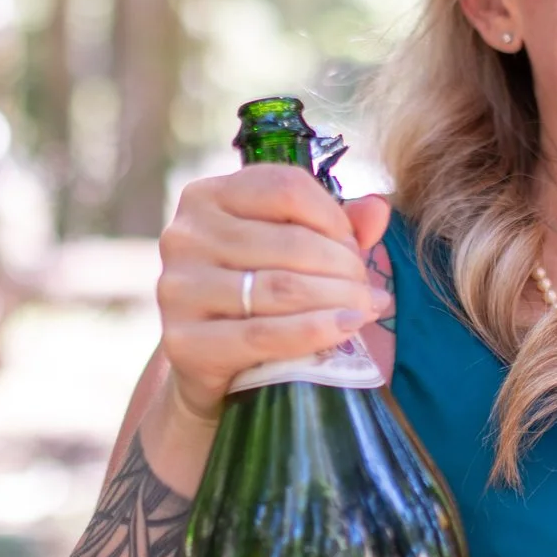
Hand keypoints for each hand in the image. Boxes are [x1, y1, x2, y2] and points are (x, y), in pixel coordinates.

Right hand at [155, 166, 392, 421]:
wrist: (212, 368)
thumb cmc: (257, 297)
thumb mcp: (293, 252)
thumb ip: (335, 226)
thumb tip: (379, 208)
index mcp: (207, 196)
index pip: (286, 187)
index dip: (334, 217)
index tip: (356, 248)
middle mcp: (184, 235)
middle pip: (290, 241)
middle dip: (345, 267)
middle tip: (369, 291)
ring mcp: (177, 288)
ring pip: (281, 287)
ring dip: (338, 299)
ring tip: (366, 310)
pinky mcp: (182, 341)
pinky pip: (264, 334)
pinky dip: (314, 331)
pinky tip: (346, 328)